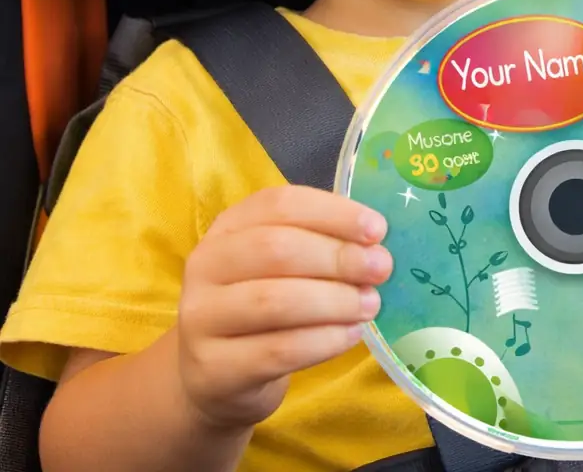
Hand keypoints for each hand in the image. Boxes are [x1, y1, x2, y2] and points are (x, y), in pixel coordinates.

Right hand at [178, 186, 391, 428]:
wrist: (215, 377)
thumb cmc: (262, 305)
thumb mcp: (281, 265)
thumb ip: (320, 244)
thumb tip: (375, 246)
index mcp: (228, 226)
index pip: (279, 204)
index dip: (333, 212)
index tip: (377, 229)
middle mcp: (206, 265)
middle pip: (276, 249)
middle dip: (338, 257)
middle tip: (380, 269)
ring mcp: (202, 318)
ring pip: (274, 301)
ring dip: (335, 301)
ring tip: (370, 304)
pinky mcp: (213, 369)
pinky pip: (277, 351)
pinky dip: (324, 341)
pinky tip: (351, 334)